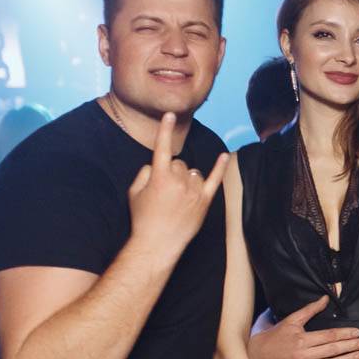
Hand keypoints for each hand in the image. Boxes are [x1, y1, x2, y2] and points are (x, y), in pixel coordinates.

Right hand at [127, 112, 227, 260]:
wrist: (158, 243)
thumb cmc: (143, 218)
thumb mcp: (134, 192)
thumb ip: (144, 173)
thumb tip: (156, 166)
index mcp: (159, 176)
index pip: (162, 147)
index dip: (165, 130)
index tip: (170, 114)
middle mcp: (179, 180)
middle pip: (179, 162)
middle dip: (171, 172)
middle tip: (164, 192)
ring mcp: (195, 190)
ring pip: (193, 171)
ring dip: (186, 178)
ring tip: (178, 197)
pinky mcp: (206, 201)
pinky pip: (215, 179)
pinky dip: (220, 167)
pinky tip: (224, 156)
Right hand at [248, 295, 358, 358]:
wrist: (258, 355)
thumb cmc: (276, 335)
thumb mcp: (292, 320)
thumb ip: (310, 310)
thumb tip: (325, 298)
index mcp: (302, 339)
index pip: (329, 336)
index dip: (345, 334)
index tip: (357, 332)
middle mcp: (303, 355)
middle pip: (332, 350)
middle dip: (350, 346)